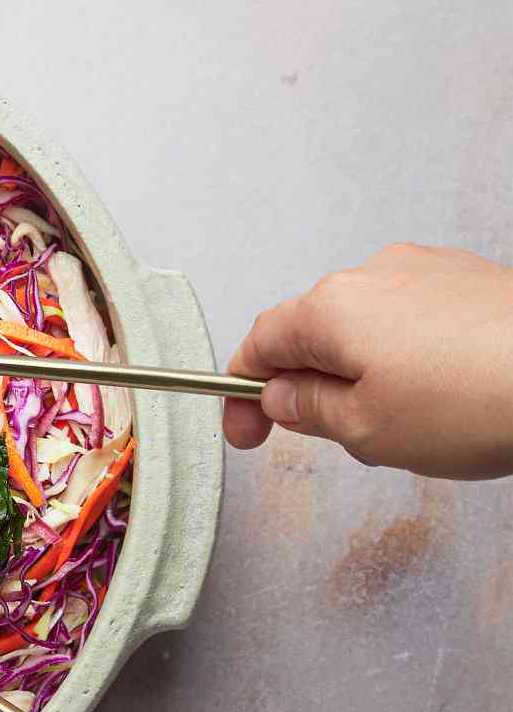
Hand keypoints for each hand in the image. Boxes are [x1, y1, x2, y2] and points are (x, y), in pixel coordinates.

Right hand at [223, 245, 512, 478]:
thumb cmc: (471, 402)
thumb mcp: (363, 431)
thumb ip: (309, 411)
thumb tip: (282, 397)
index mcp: (333, 307)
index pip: (260, 341)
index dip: (241, 391)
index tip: (246, 430)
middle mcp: (376, 273)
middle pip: (312, 330)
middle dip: (304, 384)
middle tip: (320, 440)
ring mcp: (427, 271)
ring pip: (365, 327)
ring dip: (358, 374)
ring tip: (391, 428)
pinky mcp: (470, 282)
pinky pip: (411, 320)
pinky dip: (402, 359)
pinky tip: (431, 401)